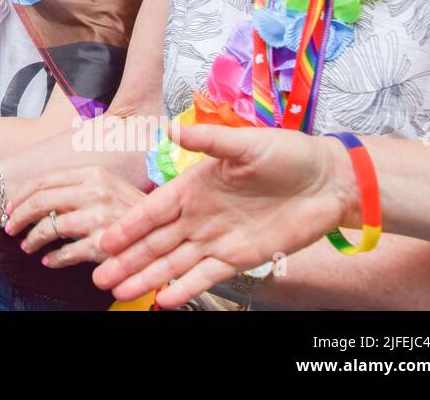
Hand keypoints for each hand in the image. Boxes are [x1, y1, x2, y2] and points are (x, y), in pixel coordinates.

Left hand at [3, 164, 146, 267]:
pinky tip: (48, 260)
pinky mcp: (104, 244)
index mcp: (93, 173)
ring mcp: (100, 217)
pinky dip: (53, 258)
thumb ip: (76, 186)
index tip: (9, 208)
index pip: (44, 180)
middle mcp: (96, 191)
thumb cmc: (130, 211)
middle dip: (18, 217)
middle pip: (41, 201)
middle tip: (10, 229)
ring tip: (27, 247)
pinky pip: (66, 252)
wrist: (167, 232)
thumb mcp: (107, 186)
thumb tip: (36, 195)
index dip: (20, 195)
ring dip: (32, 240)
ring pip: (49, 227)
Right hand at [93, 123, 351, 307]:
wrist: (330, 180)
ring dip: (147, 277)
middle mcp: (199, 216)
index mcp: (193, 187)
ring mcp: (217, 239)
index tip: (103, 238)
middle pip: (155, 242)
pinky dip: (185, 288)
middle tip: (99, 274)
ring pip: (173, 263)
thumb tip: (171, 130)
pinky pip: (207, 276)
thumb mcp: (245, 143)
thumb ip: (208, 140)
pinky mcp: (241, 258)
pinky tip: (164, 299)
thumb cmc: (287, 153)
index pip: (152, 210)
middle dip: (126, 259)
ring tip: (118, 289)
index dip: (128, 226)